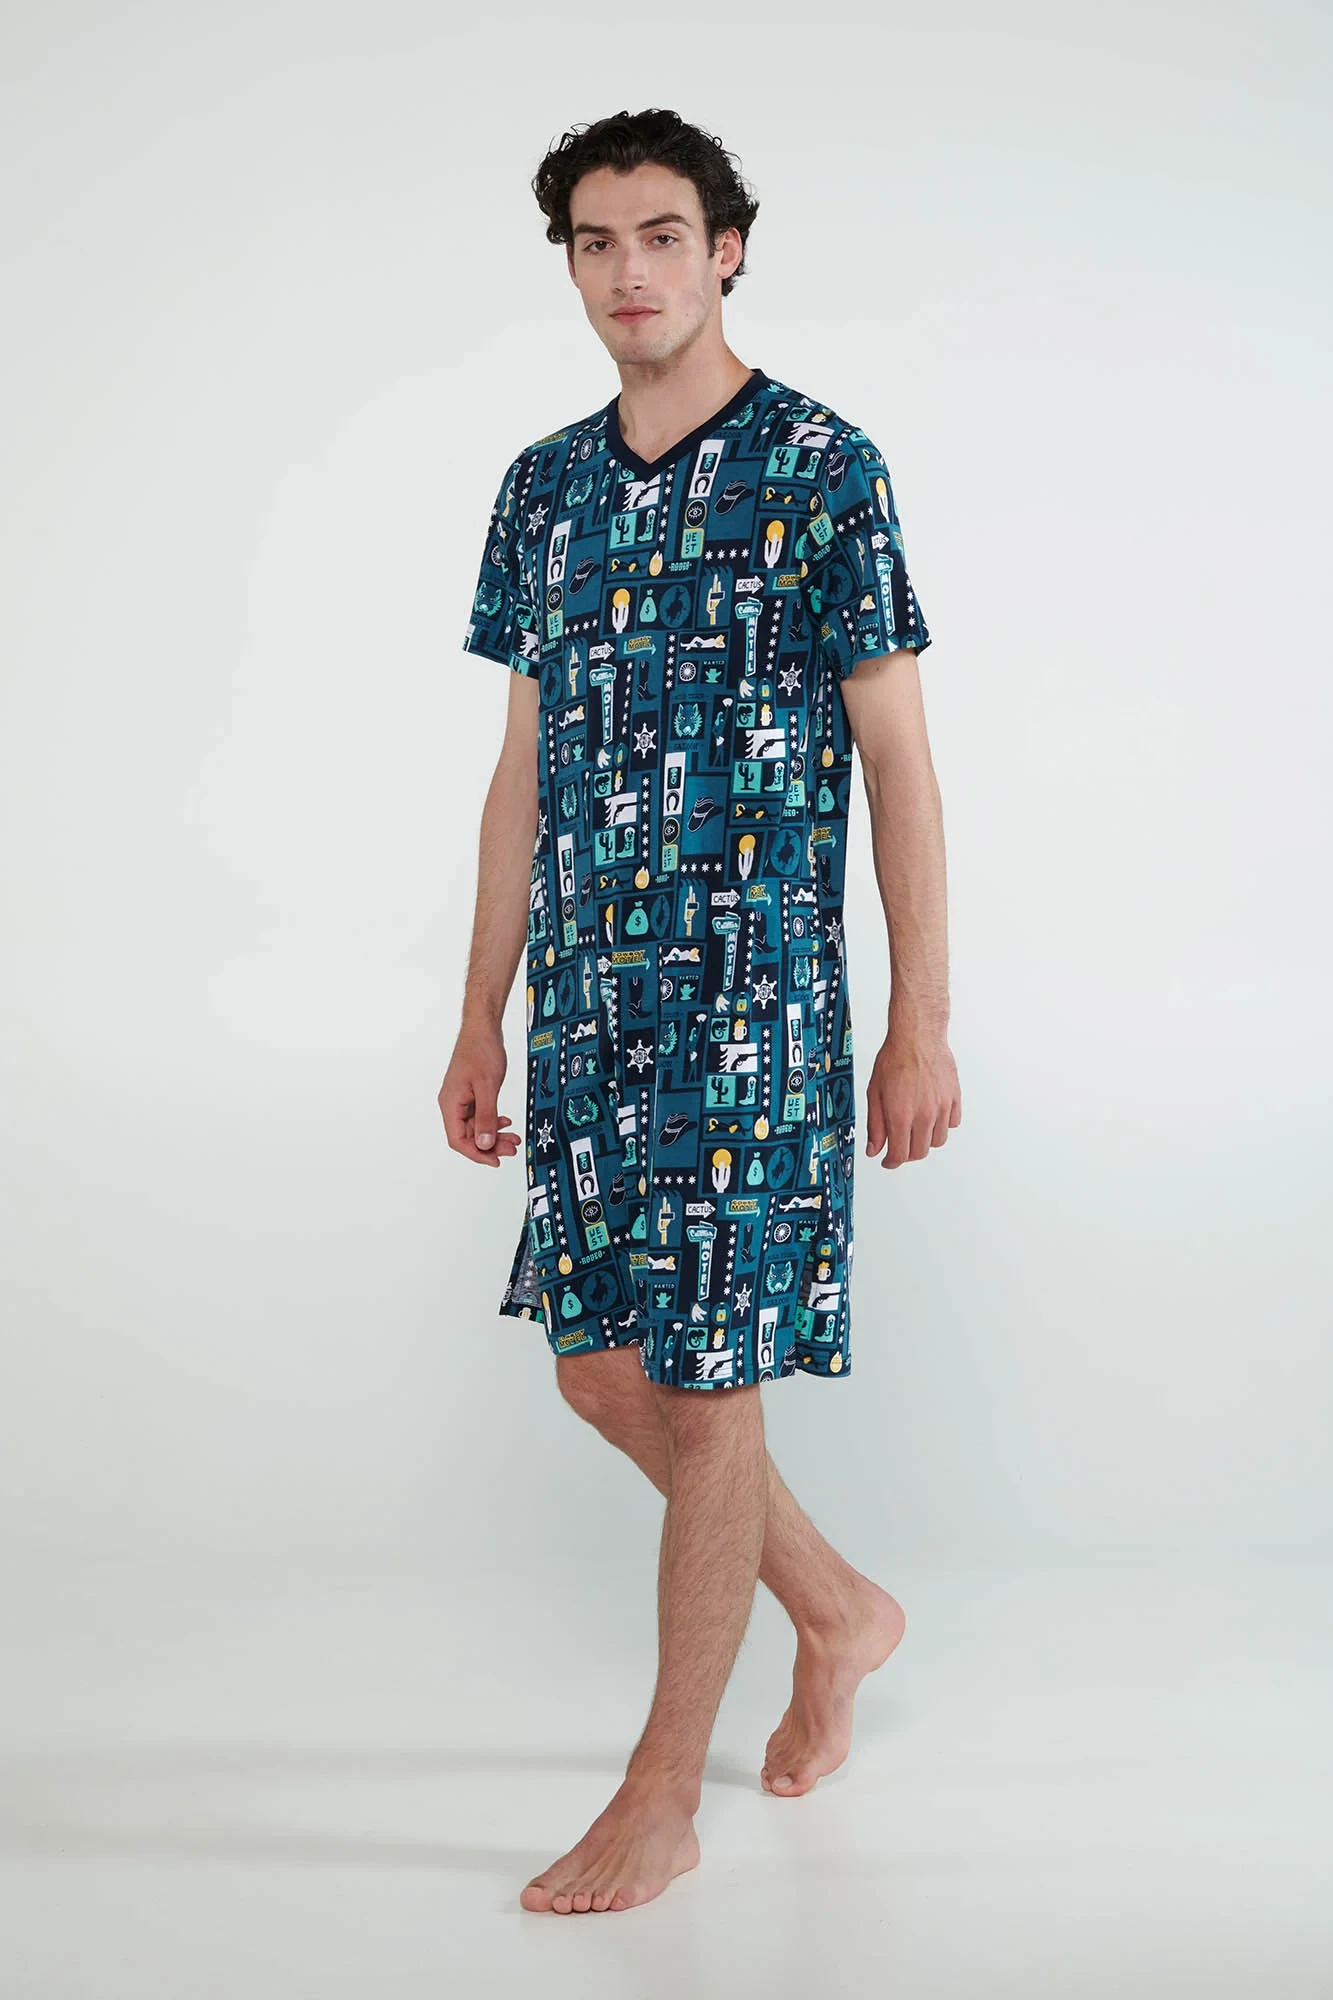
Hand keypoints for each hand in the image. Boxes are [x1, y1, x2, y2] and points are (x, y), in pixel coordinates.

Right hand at [438, 1028, 522, 1168]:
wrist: (483, 1028)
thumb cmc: (481, 1051)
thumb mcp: (487, 1087)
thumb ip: (486, 1117)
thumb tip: (484, 1144)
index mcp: (450, 1103)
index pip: (458, 1140)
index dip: (476, 1153)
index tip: (495, 1160)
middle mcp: (452, 1103)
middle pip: (468, 1135)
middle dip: (490, 1145)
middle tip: (511, 1148)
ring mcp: (461, 1098)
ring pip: (476, 1126)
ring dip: (494, 1134)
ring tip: (513, 1137)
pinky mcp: (470, 1093)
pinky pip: (479, 1114)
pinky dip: (493, 1120)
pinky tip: (505, 1122)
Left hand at [864, 1024, 960, 1167]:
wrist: (918, 1037)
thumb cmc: (895, 1059)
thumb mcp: (875, 1093)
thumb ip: (875, 1125)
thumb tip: (874, 1149)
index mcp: (902, 1115)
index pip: (900, 1155)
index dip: (891, 1162)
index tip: (888, 1161)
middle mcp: (925, 1115)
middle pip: (919, 1152)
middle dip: (907, 1154)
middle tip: (899, 1145)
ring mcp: (942, 1108)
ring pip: (937, 1141)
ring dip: (925, 1140)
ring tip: (915, 1128)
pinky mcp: (954, 1099)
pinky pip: (951, 1124)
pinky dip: (942, 1125)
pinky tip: (931, 1115)